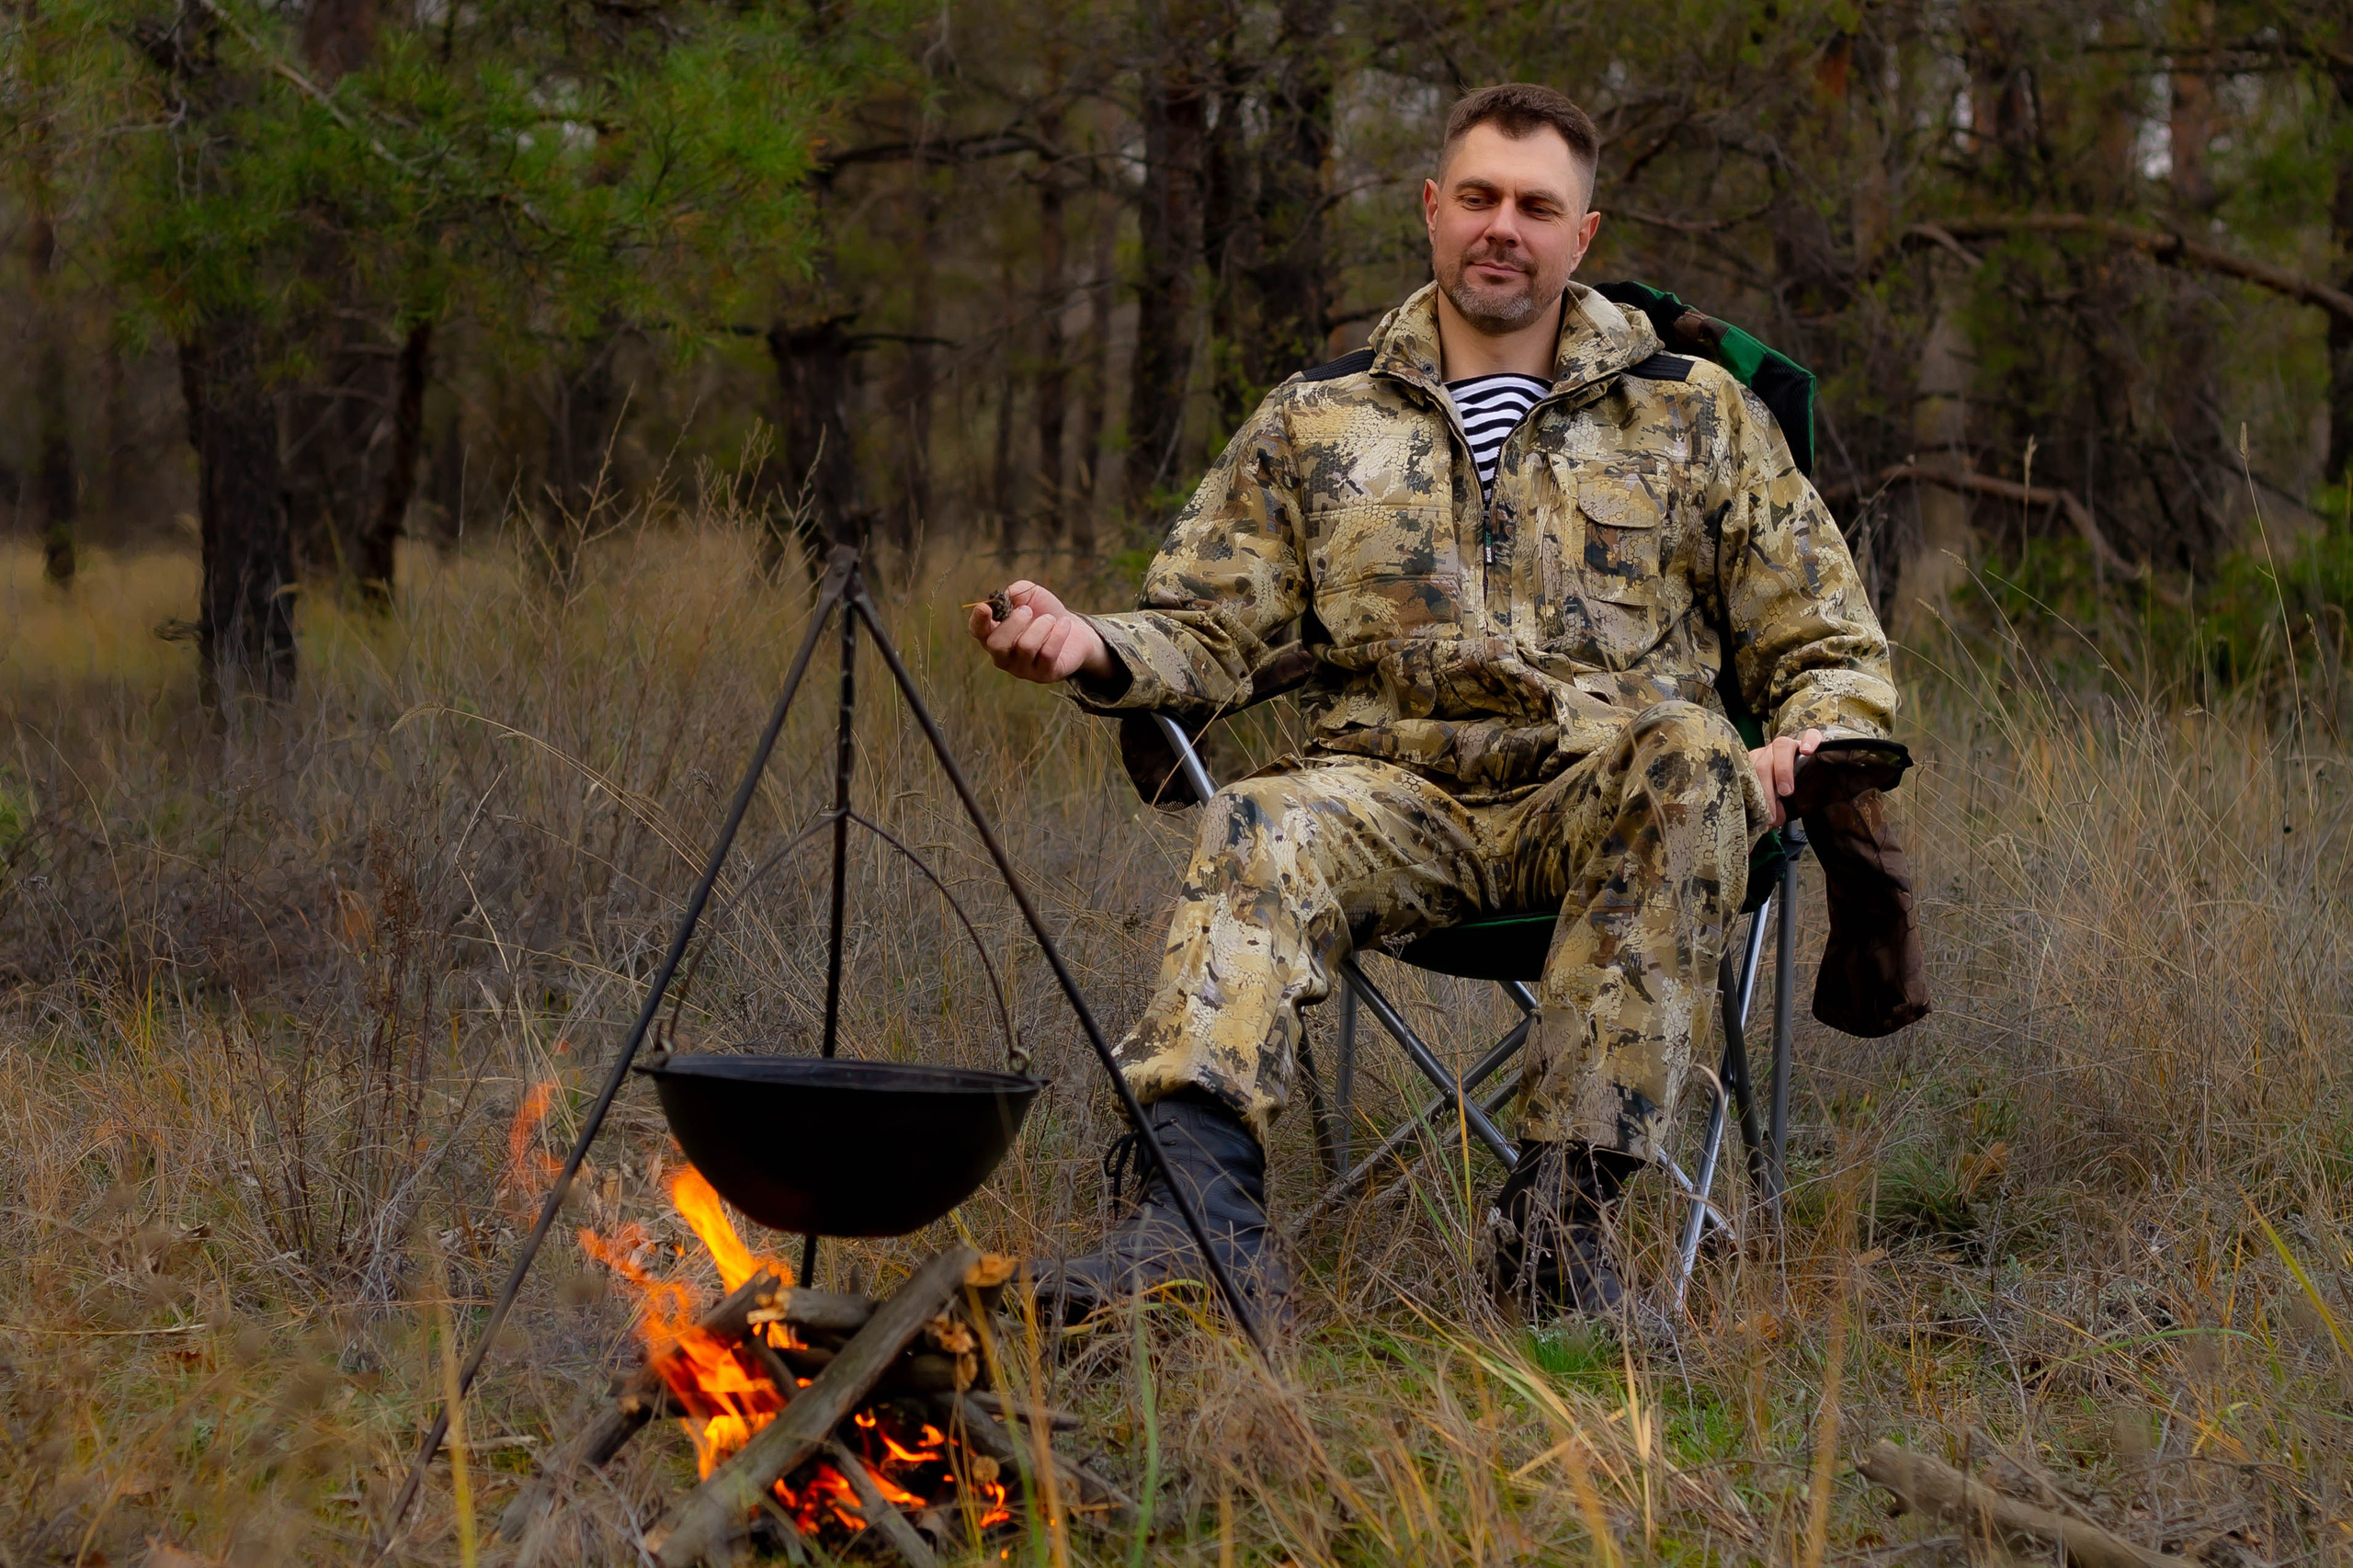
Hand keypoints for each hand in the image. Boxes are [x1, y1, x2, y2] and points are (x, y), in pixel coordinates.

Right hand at [967, 580, 1114, 685]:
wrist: (1074, 630)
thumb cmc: (1045, 611)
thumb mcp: (1030, 595)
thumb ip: (1016, 592)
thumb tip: (1006, 597)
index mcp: (993, 634)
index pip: (977, 631)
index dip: (978, 620)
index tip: (985, 607)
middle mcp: (1002, 656)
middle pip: (996, 644)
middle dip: (1014, 622)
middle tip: (1028, 611)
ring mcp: (1022, 668)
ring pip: (1025, 647)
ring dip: (1041, 626)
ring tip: (1051, 619)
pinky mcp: (1043, 674)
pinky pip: (1047, 654)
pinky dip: (1058, 634)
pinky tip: (1064, 624)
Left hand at [1749, 727, 1823, 828]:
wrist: (1814, 774)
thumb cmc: (1788, 792)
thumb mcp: (1777, 807)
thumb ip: (1767, 816)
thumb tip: (1755, 838)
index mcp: (1754, 766)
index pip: (1747, 775)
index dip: (1751, 797)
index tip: (1758, 818)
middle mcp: (1768, 752)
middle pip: (1761, 764)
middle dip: (1765, 790)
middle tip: (1772, 812)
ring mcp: (1788, 744)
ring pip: (1781, 746)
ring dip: (1782, 769)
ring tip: (1786, 791)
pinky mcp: (1809, 740)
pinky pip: (1810, 734)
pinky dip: (1809, 741)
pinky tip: (1808, 752)